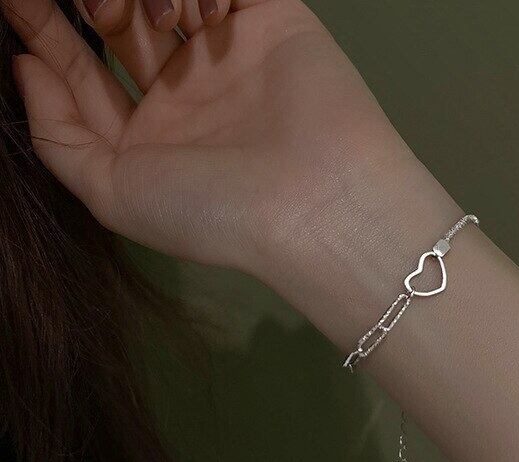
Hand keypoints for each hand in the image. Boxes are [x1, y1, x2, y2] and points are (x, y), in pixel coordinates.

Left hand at [3, 0, 441, 281]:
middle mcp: (186, 93)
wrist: (315, 202)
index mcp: (150, 136)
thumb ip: (57, 137)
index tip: (14, 0)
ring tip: (158, 15)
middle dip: (94, 4)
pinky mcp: (274, 21)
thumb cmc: (215, 209)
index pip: (82, 71)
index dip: (42, 32)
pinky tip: (203, 14)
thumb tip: (27, 66)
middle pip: (117, 22)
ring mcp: (230, 56)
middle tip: (102, 8)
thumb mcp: (113, 195)